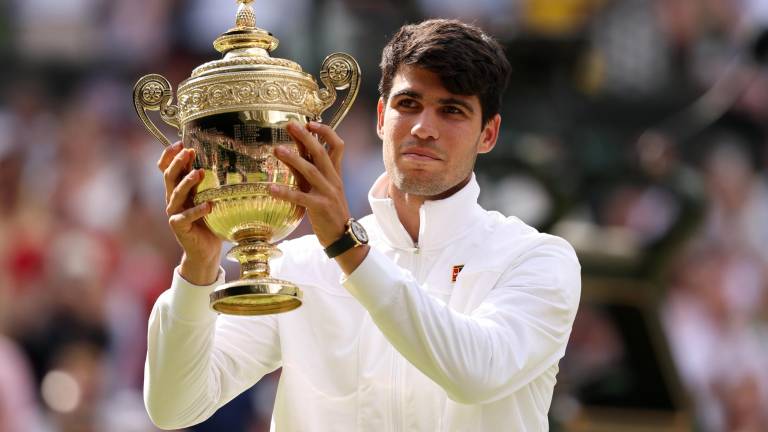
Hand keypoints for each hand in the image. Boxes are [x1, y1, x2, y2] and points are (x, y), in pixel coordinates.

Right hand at [158, 142, 221, 284]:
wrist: (206, 250)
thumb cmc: (210, 222)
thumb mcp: (210, 198)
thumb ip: (210, 184)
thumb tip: (225, 161)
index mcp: (179, 190)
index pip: (166, 169)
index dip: (169, 156)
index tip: (180, 142)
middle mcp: (173, 199)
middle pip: (169, 177)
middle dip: (177, 163)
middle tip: (189, 151)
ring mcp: (175, 213)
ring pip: (176, 194)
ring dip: (187, 182)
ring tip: (200, 173)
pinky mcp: (179, 228)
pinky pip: (186, 217)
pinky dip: (198, 210)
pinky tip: (209, 205)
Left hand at [270, 121, 350, 247]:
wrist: (342, 236)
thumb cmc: (329, 210)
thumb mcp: (321, 187)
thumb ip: (309, 170)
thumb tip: (294, 151)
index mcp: (335, 173)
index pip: (337, 145)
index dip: (325, 132)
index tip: (310, 123)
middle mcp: (333, 179)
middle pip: (321, 153)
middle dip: (306, 137)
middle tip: (290, 124)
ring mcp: (327, 193)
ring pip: (311, 171)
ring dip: (293, 159)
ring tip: (276, 149)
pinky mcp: (319, 207)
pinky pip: (300, 197)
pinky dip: (285, 192)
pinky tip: (270, 188)